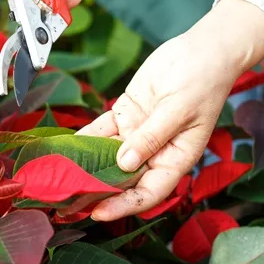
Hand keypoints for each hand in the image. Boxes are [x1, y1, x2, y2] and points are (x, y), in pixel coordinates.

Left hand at [78, 0, 263, 220]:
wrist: (203, 49)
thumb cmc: (204, 81)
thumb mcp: (179, 110)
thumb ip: (151, 136)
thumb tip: (125, 163)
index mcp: (175, 158)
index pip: (148, 192)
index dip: (124, 206)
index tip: (99, 213)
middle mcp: (154, 152)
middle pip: (123, 179)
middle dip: (97, 191)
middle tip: (68, 202)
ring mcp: (137, 134)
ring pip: (107, 156)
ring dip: (85, 167)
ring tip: (59, 179)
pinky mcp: (125, 115)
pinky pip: (101, 131)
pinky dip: (83, 139)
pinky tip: (65, 149)